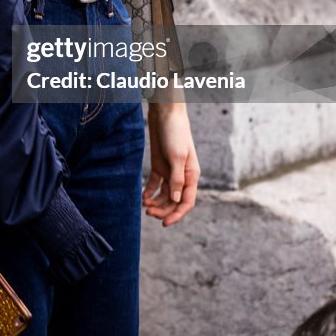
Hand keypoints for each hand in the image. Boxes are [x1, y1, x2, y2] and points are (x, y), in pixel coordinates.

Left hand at [143, 102, 199, 226]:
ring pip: (165, 195)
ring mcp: (170, 171)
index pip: (187, 201)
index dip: (177, 214)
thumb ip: (176, 179)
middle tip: (148, 212)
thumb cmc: (175, 132)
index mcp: (191, 175)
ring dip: (156, 202)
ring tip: (144, 205)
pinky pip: (155, 184)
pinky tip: (143, 196)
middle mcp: (182, 176)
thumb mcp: (177, 156)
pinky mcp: (159, 165)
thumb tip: (175, 200)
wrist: (165, 113)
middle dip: (163, 209)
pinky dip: (150, 191)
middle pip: (174, 201)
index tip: (165, 223)